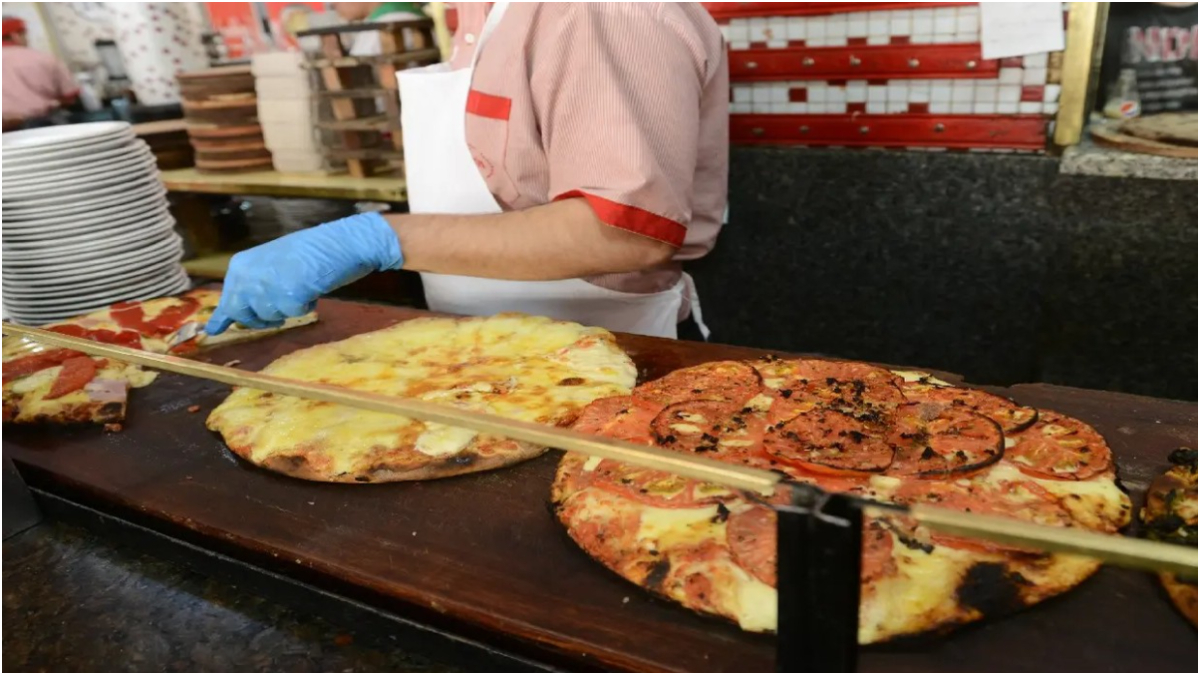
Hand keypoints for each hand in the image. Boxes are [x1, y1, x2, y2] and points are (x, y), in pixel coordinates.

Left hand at [205, 212, 402, 333]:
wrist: (337, 242)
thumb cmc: (310, 250)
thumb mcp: (273, 264)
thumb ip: (255, 285)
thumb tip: (234, 316)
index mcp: (241, 264)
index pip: (228, 298)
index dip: (224, 317)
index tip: (212, 331)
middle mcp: (246, 276)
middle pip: (243, 314)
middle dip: (259, 320)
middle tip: (277, 317)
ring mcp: (265, 288)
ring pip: (270, 316)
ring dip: (287, 308)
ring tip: (302, 285)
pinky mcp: (286, 298)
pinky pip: (293, 313)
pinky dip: (306, 306)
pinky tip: (312, 288)